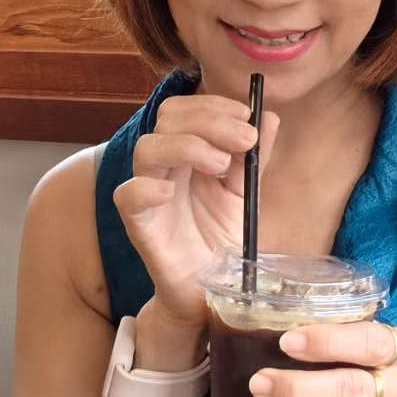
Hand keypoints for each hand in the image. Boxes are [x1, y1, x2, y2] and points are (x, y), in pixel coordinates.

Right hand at [113, 94, 279, 338]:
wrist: (211, 291)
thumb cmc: (220, 238)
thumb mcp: (245, 193)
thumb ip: (254, 157)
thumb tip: (270, 117)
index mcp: (185, 154)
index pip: (184, 110)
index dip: (212, 104)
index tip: (247, 115)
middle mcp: (163, 168)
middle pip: (166, 120)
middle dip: (209, 120)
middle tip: (244, 137)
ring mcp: (148, 195)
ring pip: (147, 149)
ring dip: (187, 146)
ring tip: (221, 164)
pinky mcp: (140, 227)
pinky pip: (127, 197)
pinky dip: (146, 187)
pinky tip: (171, 192)